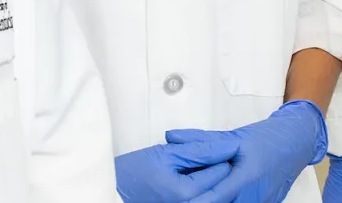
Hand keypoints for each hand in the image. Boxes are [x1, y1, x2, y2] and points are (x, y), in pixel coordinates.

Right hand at [114, 139, 237, 202]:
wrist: (114, 191)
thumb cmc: (132, 173)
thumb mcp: (167, 153)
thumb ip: (199, 150)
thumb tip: (227, 147)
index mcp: (187, 194)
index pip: (221, 172)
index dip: (223, 155)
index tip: (220, 145)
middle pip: (222, 188)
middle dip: (220, 169)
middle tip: (213, 154)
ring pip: (215, 196)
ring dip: (213, 180)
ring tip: (204, 166)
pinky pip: (203, 201)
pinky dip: (204, 189)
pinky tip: (196, 178)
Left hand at [162, 100, 327, 202]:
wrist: (297, 142)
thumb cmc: (268, 138)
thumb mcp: (234, 137)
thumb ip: (201, 140)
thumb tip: (170, 137)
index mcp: (247, 175)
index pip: (217, 196)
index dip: (198, 202)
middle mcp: (256, 194)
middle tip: (186, 202)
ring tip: (199, 200)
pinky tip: (219, 200)